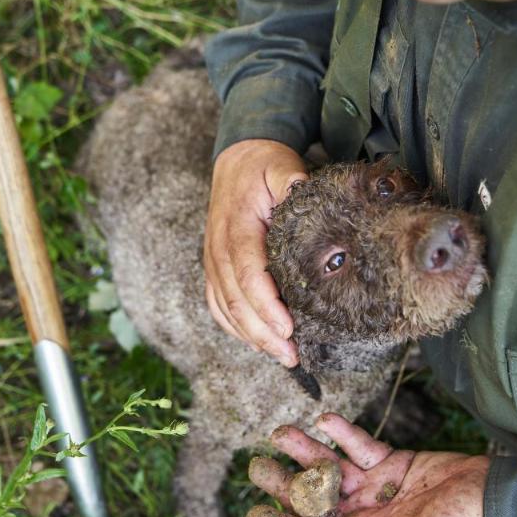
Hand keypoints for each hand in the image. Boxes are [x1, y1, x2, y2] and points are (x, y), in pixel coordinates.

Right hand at [204, 138, 306, 364]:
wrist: (237, 159)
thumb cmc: (264, 166)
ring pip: (226, 307)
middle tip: (292, 356)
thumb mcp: (281, 166)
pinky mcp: (214, 266)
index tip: (289, 327)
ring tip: (283, 357)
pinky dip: (235, 327)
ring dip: (251, 336)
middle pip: (236, 299)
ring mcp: (213, 259)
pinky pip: (218, 304)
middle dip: (263, 333)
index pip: (249, 271)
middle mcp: (219, 247)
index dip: (266, 304)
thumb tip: (304, 193)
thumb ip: (291, 182)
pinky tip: (256, 343)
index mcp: (236, 226)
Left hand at [246, 413, 488, 516]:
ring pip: (332, 468)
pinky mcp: (394, 464)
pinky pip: (360, 447)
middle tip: (256, 464)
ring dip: (307, 452)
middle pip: (315, 500)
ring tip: (280, 433)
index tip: (254, 514)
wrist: (498, 503)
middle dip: (286, 483)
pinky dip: (342, 434)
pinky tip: (324, 421)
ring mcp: (378, 490)